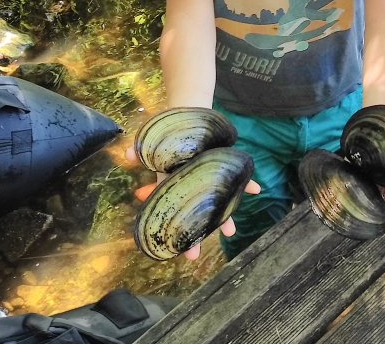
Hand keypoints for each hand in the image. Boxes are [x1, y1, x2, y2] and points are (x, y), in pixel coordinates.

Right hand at [127, 145, 260, 259]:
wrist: (194, 126)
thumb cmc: (173, 142)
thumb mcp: (156, 149)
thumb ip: (143, 153)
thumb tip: (127, 152)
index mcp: (176, 188)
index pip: (173, 212)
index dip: (175, 232)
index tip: (175, 253)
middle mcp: (195, 190)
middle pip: (196, 216)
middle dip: (196, 235)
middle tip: (193, 257)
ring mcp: (211, 182)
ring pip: (218, 203)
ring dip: (225, 216)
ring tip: (231, 233)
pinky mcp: (226, 169)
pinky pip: (239, 178)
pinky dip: (247, 183)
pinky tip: (257, 190)